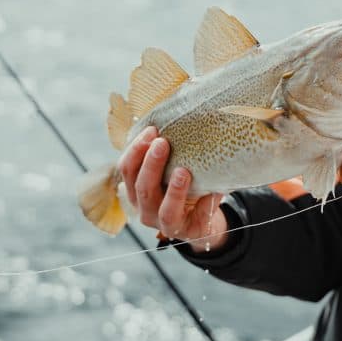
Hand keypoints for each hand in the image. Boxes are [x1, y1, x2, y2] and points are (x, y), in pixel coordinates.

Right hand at [118, 126, 227, 251]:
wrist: (203, 221)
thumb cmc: (185, 187)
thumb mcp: (171, 169)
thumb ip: (168, 151)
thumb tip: (181, 108)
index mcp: (137, 191)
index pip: (126, 170)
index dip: (135, 150)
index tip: (151, 130)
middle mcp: (146, 210)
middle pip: (142, 188)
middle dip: (151, 164)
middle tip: (163, 143)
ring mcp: (166, 224)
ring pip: (164, 209)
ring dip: (174, 189)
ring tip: (183, 171)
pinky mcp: (190, 232)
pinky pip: (196, 219)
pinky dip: (205, 204)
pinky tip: (214, 191)